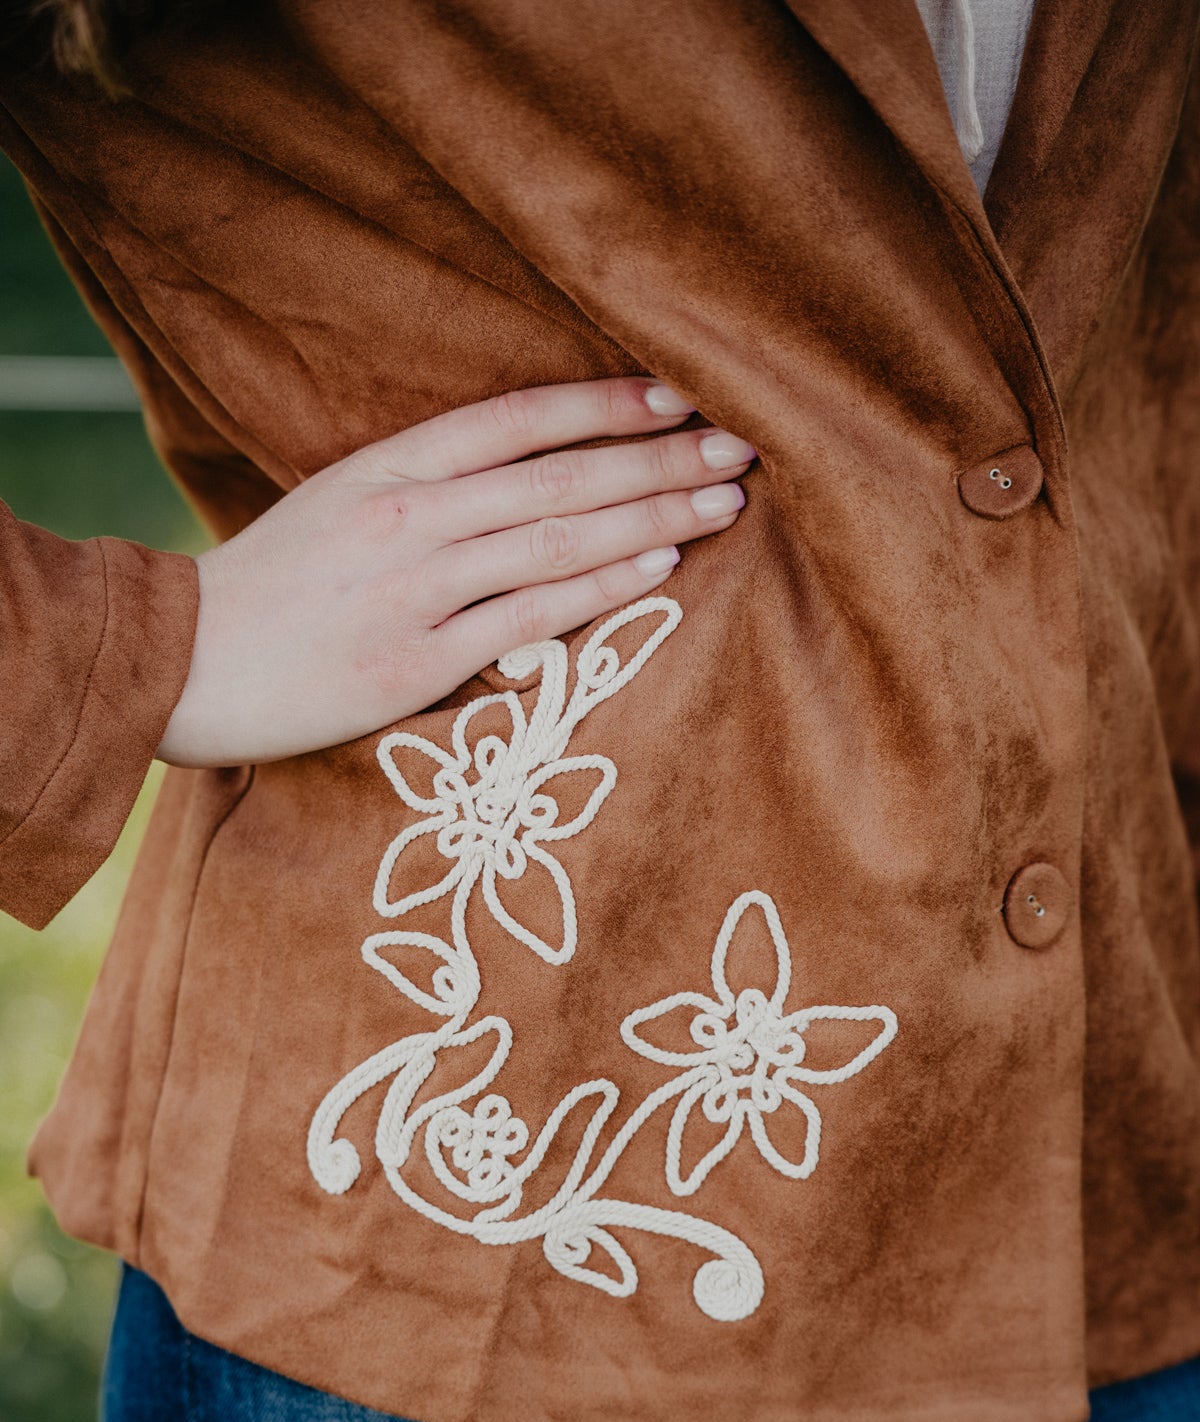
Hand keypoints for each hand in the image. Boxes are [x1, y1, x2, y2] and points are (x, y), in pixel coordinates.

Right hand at [158, 377, 754, 765]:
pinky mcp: (415, 662)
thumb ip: (429, 490)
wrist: (186, 663)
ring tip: (724, 502)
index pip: (516, 420)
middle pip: (557, 477)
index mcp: (387, 467)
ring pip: (555, 541)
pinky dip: (600, 589)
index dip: (604, 403)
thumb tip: (527, 483)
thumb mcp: (341, 505)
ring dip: (650, 518)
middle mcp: (407, 516)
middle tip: (741, 446)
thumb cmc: (273, 587)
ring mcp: (414, 589)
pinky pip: (528, 617)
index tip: (680, 392)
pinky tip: (660, 567)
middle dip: (657, 459)